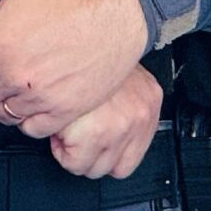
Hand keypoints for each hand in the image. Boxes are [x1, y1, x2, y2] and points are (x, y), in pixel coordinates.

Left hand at [0, 0, 150, 138]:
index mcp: (3, 43)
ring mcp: (43, 94)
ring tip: (20, 82)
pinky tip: (37, 99)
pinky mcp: (66, 109)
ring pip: (5, 115)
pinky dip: (31, 119)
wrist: (124, 9)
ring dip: (7, 102)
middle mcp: (19, 73)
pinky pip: (33, 129)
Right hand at [48, 66, 165, 180]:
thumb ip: (123, 106)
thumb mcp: (119, 78)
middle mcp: (139, 117)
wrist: (76, 42)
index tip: (94, 146)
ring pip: (90, 167)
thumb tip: (111, 131)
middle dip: (87, 154)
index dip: (106, 155)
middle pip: (110, 167)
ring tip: (70, 127)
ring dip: (74, 151)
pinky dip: (60, 148)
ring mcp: (121, 126)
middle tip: (78, 132)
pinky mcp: (98, 132)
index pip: (131, 158)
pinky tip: (62, 127)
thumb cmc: (92, 59)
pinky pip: (73, 162)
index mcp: (149, 103)